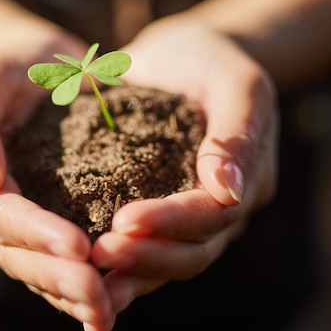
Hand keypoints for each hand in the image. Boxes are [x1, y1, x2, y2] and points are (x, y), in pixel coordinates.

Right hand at [0, 35, 115, 330]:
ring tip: (106, 314)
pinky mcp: (39, 227)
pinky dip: (78, 286)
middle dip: (55, 276)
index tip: (79, 248)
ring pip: (34, 268)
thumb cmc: (15, 65)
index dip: (34, 233)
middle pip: (14, 252)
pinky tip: (109, 303)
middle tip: (98, 298)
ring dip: (69, 295)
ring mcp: (8, 223)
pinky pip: (54, 263)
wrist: (41, 69)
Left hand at [89, 16, 277, 323]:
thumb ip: (236, 131)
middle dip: (146, 256)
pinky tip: (82, 271)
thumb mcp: (234, 80)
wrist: (179, 58)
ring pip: (167, 261)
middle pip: (192, 252)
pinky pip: (141, 246)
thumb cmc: (208, 60)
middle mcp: (221, 208)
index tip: (125, 220)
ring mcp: (188, 215)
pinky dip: (119, 264)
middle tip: (99, 253)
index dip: (172, 222)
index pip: (214, 216)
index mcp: (247, 180)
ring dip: (130, 272)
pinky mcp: (154, 210)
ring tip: (86, 272)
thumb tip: (227, 191)